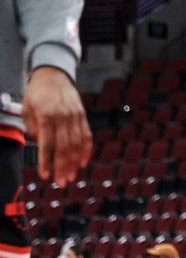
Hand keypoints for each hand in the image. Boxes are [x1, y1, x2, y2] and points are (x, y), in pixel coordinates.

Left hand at [22, 66, 91, 186]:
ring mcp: (75, 116)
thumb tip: (40, 145)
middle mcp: (64, 117)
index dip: (47, 161)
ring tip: (71, 177)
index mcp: (47, 115)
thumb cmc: (37, 93)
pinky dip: (86, 150)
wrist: (54, 74)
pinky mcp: (82, 116)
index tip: (46, 176)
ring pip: (77, 144)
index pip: (47, 144)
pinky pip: (86, 136)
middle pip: (64, 147)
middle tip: (61, 183)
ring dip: (74, 163)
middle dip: (63, 167)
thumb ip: (32, 129)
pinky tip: (83, 162)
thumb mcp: (27, 109)